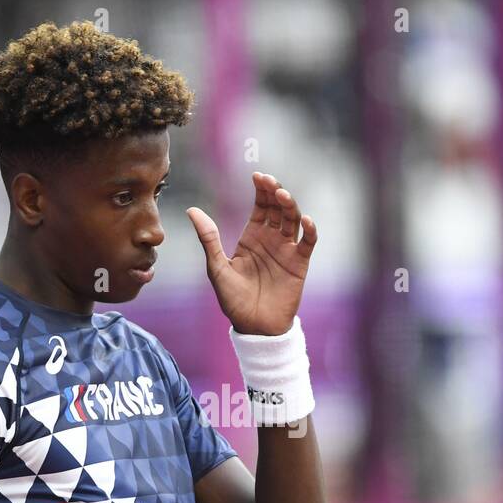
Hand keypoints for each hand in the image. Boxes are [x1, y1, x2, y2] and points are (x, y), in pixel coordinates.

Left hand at [186, 172, 318, 336]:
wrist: (254, 327)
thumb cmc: (234, 300)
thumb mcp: (217, 267)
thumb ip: (209, 238)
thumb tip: (192, 210)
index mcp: (252, 237)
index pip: (260, 206)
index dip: (261, 189)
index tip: (257, 176)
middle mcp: (271, 239)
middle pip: (278, 208)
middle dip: (275, 192)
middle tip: (270, 182)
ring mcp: (287, 250)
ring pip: (293, 220)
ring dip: (291, 205)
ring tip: (283, 196)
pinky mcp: (300, 263)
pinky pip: (308, 242)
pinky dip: (310, 230)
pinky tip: (306, 220)